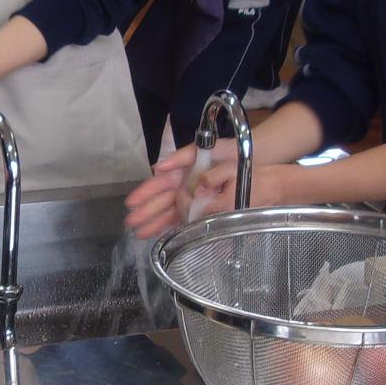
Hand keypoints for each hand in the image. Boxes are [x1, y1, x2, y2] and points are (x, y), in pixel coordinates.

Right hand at [125, 139, 243, 239]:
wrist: (254, 161)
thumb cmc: (229, 152)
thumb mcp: (205, 148)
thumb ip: (182, 156)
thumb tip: (159, 167)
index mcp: (182, 170)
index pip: (159, 183)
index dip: (145, 193)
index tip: (132, 203)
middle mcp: (184, 185)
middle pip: (161, 201)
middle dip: (146, 212)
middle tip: (131, 223)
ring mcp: (193, 197)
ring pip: (170, 212)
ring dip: (155, 223)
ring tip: (140, 234)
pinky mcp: (203, 208)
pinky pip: (184, 219)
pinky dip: (172, 227)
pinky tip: (160, 235)